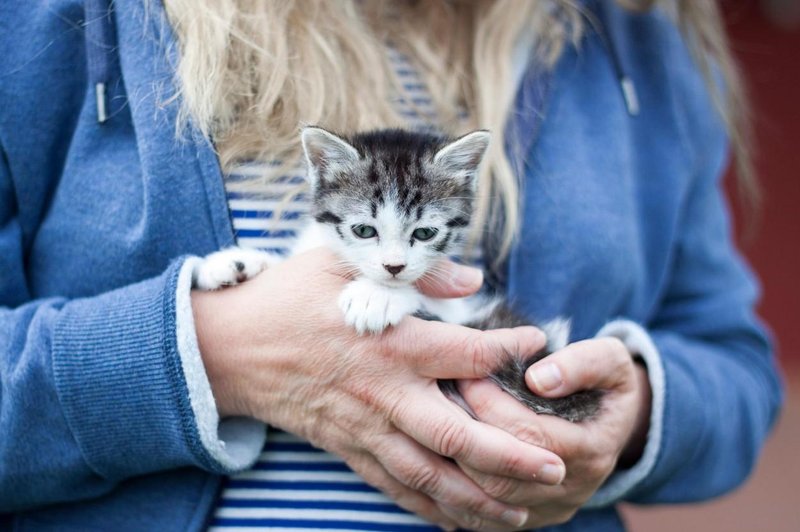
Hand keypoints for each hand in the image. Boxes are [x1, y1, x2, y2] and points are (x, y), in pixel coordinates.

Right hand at [192, 248, 566, 529]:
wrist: (228, 346)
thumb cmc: (289, 298)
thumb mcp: (344, 262)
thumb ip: (415, 271)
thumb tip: (472, 280)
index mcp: (389, 340)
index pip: (465, 352)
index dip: (508, 352)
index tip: (538, 348)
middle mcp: (383, 391)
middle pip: (456, 435)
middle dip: (511, 456)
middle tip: (557, 468)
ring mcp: (364, 426)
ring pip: (428, 475)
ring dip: (477, 499)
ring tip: (522, 514)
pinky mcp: (346, 447)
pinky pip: (391, 486)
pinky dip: (427, 508)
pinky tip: (458, 522)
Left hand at [456, 337, 650, 529]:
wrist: (612, 420)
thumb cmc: (605, 383)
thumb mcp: (609, 360)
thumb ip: (582, 364)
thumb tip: (540, 379)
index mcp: (593, 448)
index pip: (531, 433)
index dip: (493, 404)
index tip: (467, 375)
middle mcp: (573, 486)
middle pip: (506, 474)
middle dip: (468, 433)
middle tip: (444, 396)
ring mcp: (551, 507)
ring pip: (491, 498)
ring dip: (458, 461)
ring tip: (440, 420)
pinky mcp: (530, 515)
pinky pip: (486, 516)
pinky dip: (459, 489)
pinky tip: (442, 455)